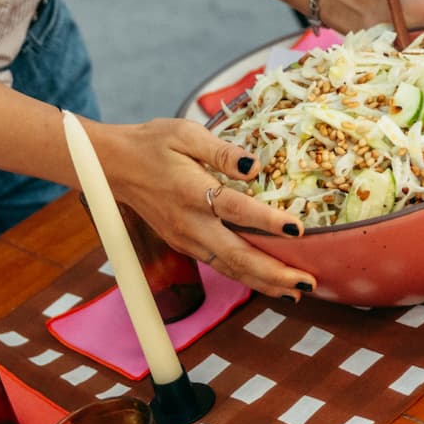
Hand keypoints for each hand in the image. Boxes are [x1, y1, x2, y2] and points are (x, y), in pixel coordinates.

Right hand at [87, 117, 315, 301]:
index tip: (298, 229)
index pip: (237, 209)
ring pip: (230, 268)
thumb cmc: (153, 143)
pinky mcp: (184, 244)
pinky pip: (219, 265)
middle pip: (237, 255)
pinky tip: (266, 282)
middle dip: (274, 272)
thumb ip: (221, 151)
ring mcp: (186, 239)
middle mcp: (190, 223)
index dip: (269, 221)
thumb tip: (254, 167)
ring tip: (296, 290)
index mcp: (192, 191)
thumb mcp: (186, 133)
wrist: (114, 165)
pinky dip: (245, 277)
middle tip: (308, 282)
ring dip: (264, 282)